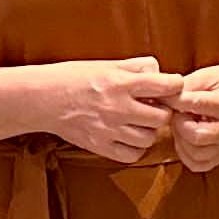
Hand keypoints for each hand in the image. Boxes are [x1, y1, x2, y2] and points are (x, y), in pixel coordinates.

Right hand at [47, 56, 181, 162]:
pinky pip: (132, 155)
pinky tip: (129, 137)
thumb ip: (136, 66)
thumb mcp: (106, 64)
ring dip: (149, 130)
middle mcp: (119, 108)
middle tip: (154, 107)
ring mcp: (110, 130)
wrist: (44, 98)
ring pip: (148, 138)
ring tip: (139, 122)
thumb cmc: (74, 77)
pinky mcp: (100, 146)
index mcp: (122, 83)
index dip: (175, 86)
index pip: (166, 86)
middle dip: (163, 111)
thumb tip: (160, 70)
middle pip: (162, 117)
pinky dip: (136, 148)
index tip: (171, 86)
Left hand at [168, 64, 218, 172]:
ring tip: (182, 125)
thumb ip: (184, 86)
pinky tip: (185, 139)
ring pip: (196, 155)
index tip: (164, 97)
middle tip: (177, 114)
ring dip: (181, 141)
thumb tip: (160, 96)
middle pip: (197, 136)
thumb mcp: (206, 76)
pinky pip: (198, 165)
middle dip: (179, 125)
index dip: (174, 101)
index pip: (196, 105)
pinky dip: (185, 154)